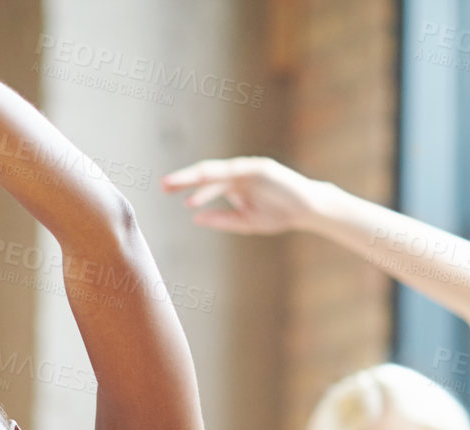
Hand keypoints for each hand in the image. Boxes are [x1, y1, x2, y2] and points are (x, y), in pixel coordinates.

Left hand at [160, 156, 324, 235]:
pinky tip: (204, 182)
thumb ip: (221, 219)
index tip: (166, 191)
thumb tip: (195, 218)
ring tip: (179, 186)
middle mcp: (238, 174)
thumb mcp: (244, 222)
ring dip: (198, 178)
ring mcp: (249, 169)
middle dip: (184, 179)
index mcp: (233, 185)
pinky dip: (220, 178)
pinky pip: (236, 171)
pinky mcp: (261, 168)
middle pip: (206, 174)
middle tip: (163, 185)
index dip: (185, 186)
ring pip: (218, 172)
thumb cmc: (276, 215)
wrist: (306, 211)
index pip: (204, 184)